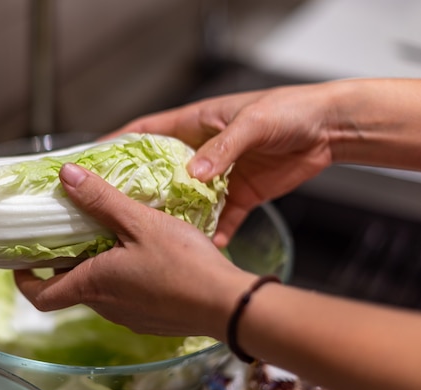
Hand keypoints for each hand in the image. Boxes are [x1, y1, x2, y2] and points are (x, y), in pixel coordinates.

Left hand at [15, 163, 255, 338]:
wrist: (228, 304)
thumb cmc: (182, 265)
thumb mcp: (139, 223)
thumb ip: (101, 200)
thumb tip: (65, 175)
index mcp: (94, 285)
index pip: (40, 296)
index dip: (23, 280)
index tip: (20, 260)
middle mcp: (107, 307)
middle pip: (71, 287)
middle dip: (66, 261)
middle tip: (70, 230)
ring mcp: (131, 317)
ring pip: (101, 289)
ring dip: (97, 265)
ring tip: (110, 234)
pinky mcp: (152, 319)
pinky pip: (127, 296)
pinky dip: (123, 275)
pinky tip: (144, 253)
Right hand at [106, 83, 336, 245]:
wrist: (328, 129)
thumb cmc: (287, 110)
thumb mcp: (251, 123)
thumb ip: (222, 148)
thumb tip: (194, 174)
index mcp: (195, 125)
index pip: (145, 132)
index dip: (117, 145)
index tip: (92, 162)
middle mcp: (201, 153)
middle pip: (159, 172)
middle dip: (138, 189)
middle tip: (113, 210)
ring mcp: (219, 177)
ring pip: (185, 200)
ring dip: (172, 217)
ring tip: (150, 237)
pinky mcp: (240, 195)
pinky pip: (221, 219)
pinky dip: (212, 233)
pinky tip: (202, 248)